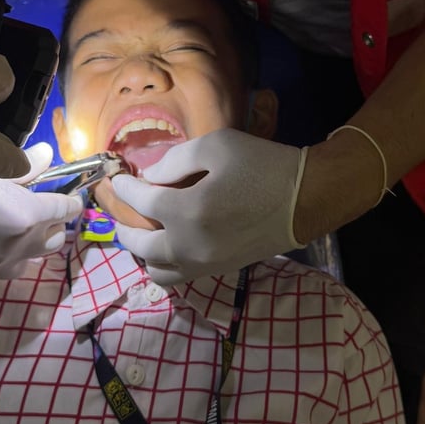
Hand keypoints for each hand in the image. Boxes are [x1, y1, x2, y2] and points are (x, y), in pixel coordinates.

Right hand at [0, 143, 82, 287]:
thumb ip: (22, 165)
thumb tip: (46, 155)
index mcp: (28, 216)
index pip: (63, 210)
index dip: (70, 203)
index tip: (73, 200)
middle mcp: (14, 248)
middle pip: (51, 243)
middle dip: (53, 229)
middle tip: (47, 219)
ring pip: (22, 267)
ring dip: (25, 252)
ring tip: (16, 241)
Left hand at [111, 129, 307, 283]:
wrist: (305, 199)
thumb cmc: (263, 165)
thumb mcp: (216, 145)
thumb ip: (175, 160)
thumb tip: (151, 177)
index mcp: (187, 211)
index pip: (140, 202)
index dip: (124, 187)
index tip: (119, 177)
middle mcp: (190, 245)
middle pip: (138, 244)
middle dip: (124, 225)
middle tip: (122, 209)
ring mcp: (204, 263)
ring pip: (156, 270)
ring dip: (144, 251)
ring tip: (146, 230)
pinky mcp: (218, 270)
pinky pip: (178, 277)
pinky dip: (165, 263)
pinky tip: (169, 242)